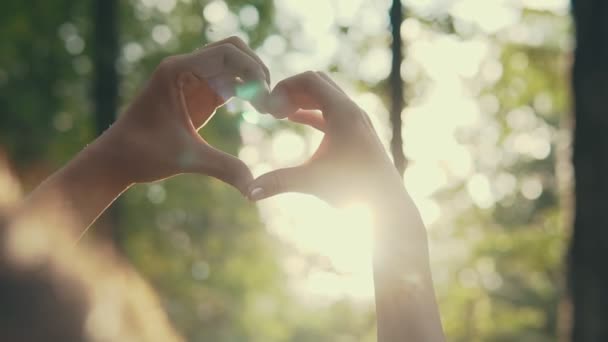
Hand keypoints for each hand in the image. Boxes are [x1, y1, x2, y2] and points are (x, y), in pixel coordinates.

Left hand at [97, 37, 269, 193]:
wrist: (117, 159)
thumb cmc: (142, 154)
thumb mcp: (186, 158)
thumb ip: (223, 168)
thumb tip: (254, 189)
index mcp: (177, 71)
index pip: (227, 53)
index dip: (253, 70)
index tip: (266, 99)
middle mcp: (185, 68)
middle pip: (233, 51)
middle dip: (256, 71)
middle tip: (269, 101)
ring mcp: (192, 80)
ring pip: (233, 64)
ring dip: (253, 80)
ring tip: (266, 108)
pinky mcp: (198, 94)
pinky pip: (229, 81)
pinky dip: (246, 91)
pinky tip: (257, 110)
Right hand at [248, 71, 402, 204]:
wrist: (387, 205)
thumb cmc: (355, 190)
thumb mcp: (313, 181)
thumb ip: (279, 182)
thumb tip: (248, 193)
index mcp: (343, 112)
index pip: (309, 79)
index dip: (284, 87)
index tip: (267, 106)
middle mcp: (352, 111)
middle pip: (317, 83)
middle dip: (292, 90)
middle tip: (271, 109)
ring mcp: (356, 121)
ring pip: (325, 96)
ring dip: (301, 100)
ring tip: (278, 114)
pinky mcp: (356, 133)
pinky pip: (330, 112)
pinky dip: (311, 112)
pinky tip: (293, 119)